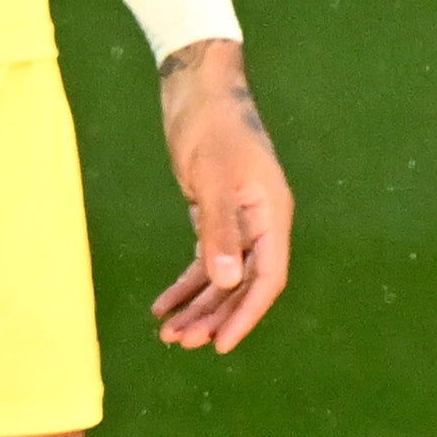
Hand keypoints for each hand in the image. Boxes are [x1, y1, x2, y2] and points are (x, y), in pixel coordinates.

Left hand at [149, 42, 293, 350]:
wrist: (198, 92)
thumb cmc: (211, 129)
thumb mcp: (214, 180)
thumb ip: (221, 232)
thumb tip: (228, 282)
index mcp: (272, 216)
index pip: (268, 278)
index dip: (246, 314)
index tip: (220, 345)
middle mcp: (261, 223)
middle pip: (243, 284)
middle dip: (213, 315)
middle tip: (180, 342)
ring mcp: (239, 220)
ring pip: (222, 276)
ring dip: (197, 305)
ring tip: (168, 334)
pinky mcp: (215, 215)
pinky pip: (205, 259)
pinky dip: (186, 282)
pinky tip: (163, 304)